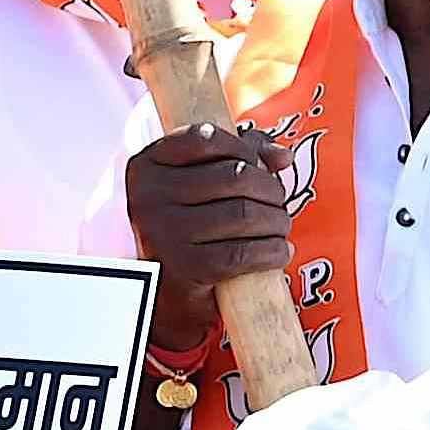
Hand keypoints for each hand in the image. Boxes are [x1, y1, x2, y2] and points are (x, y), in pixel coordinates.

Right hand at [124, 122, 294, 346]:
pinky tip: (280, 251)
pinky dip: (273, 251)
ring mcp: (164, 233)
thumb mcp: (201, 180)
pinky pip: (244, 252)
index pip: (205, 137)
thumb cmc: (189, 225)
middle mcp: (149, 197)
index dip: (242, 148)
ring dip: (277, 221)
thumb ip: (241, 152)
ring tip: (279, 227)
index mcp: (147, 167)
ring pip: (245, 213)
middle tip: (278, 204)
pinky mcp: (185, 268)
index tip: (255, 166)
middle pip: (237, 175)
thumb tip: (282, 157)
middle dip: (271, 190)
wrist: (165, 292)